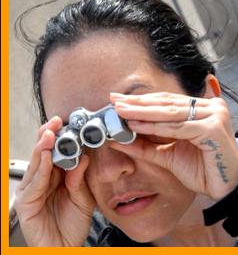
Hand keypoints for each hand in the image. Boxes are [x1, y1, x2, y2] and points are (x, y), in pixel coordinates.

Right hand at [14, 116, 95, 245]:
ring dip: (44, 148)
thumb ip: (80, 178)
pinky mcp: (26, 202)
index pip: (56, 153)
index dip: (60, 138)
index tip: (66, 124)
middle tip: (55, 122)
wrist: (65, 248)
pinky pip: (35, 182)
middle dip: (49, 136)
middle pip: (44, 154)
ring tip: (50, 134)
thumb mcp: (82, 198)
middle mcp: (44, 180)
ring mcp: (33, 190)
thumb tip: (83, 157)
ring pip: (37, 164)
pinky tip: (47, 157)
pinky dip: (42, 169)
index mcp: (57, 177)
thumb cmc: (72, 225)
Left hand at [110, 92, 237, 200]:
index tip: (119, 100)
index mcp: (201, 108)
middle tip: (115, 100)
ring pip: (170, 112)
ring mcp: (214, 115)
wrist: (224, 190)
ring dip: (142, 111)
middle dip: (138, 103)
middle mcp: (210, 106)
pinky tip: (136, 124)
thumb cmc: (201, 170)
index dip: (142, 100)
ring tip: (120, 110)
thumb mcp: (168, 154)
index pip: (167, 101)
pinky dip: (155, 126)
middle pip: (166, 103)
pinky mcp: (213, 128)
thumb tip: (119, 139)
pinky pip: (178, 127)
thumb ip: (146, 145)